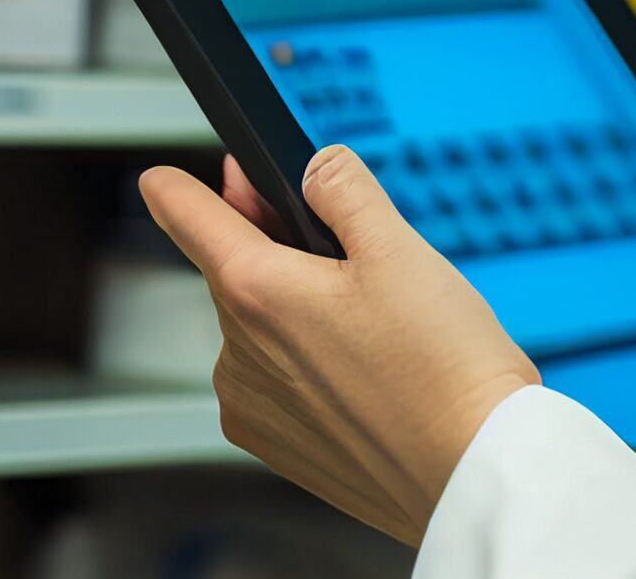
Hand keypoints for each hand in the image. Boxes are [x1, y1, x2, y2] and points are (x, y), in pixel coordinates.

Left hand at [140, 147, 540, 543]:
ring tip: (377, 324)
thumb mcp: (400, 247)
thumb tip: (314, 167)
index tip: (162, 181)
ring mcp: (255, 408)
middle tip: (345, 244)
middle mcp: (239, 355)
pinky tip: (368, 368)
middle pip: (238, 274)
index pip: (189, 221)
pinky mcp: (279, 448)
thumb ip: (344, 190)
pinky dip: (310, 366)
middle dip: (278, 248)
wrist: (473, 467)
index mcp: (258, 292)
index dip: (178, 192)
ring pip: (262, 331)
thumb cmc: (444, 365)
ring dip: (299, 312)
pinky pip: (278, 384)